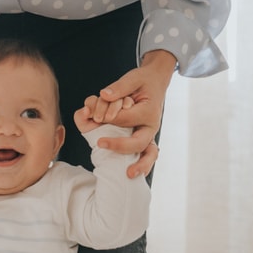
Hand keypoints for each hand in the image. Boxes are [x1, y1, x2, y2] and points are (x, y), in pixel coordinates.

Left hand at [83, 50, 176, 177]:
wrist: (156, 83)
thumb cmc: (142, 81)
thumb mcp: (132, 78)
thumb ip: (119, 87)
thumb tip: (104, 95)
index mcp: (149, 111)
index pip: (126, 118)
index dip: (110, 117)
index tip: (96, 117)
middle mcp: (152, 126)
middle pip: (138, 141)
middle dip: (119, 145)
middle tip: (100, 143)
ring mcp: (150, 135)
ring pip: (148, 153)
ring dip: (140, 164)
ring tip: (128, 174)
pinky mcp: (146, 139)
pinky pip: (148, 156)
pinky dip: (143, 165)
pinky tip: (133, 174)